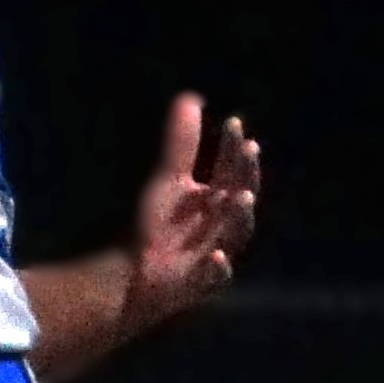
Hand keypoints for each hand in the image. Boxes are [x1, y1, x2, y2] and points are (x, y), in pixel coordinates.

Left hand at [120, 94, 262, 339]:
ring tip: (240, 197)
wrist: (135, 274)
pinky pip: (214, 278)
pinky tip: (216, 256)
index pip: (234, 170)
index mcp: (218, 200)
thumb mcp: (169, 181)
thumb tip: (190, 98)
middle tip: (248, 151)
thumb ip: (182, 144)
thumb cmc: (159, 226)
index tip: (234, 124)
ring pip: (235, 236)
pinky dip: (217, 268)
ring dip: (241, 217)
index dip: (236, 148)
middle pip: (242, 198)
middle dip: (246, 176)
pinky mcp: (199, 284)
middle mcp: (222, 225)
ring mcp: (214, 254)